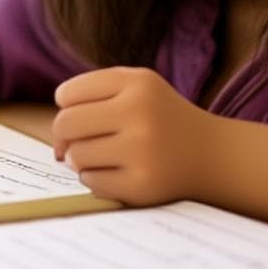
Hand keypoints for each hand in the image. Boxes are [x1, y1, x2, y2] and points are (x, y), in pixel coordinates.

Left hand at [52, 66, 208, 205]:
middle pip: (65, 124)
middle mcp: (140, 113)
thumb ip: (91, 93)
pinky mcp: (143, 185)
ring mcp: (142, 152)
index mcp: (137, 83)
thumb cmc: (159, 116)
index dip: (67, 106)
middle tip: (81, 140)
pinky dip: (95, 179)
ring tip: (104, 155)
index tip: (84, 113)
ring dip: (80, 159)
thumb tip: (57, 140)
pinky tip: (117, 171)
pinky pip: (91, 182)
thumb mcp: (136, 85)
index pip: (67, 94)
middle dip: (65, 135)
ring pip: (76, 156)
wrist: (210, 154)